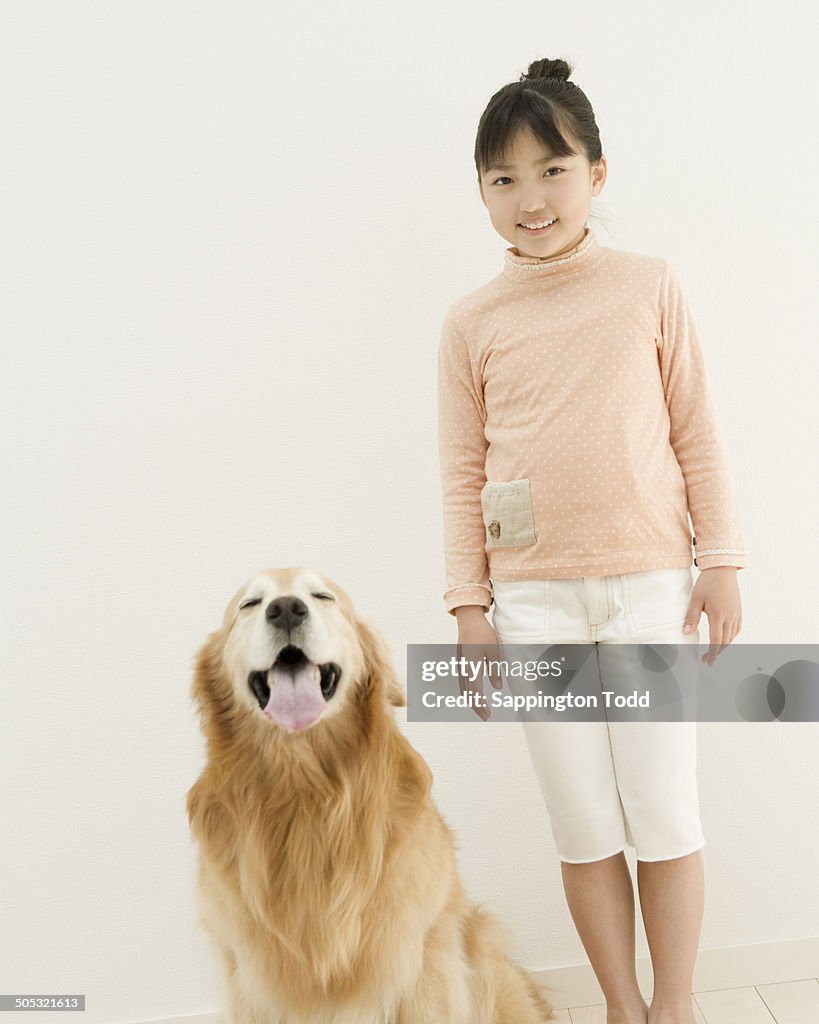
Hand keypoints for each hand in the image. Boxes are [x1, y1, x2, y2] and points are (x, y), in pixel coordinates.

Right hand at [454, 606, 503, 720]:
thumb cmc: (483, 634)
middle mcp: (463, 668)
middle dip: (476, 706)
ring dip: (471, 700)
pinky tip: (471, 694)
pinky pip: (461, 681)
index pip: (476, 691)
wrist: (468, 620)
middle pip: (468, 692)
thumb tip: (497, 687)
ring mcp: (460, 665)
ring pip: (463, 688)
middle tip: (485, 717)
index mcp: (472, 666)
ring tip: (480, 709)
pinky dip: (466, 691)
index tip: (487, 714)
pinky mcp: (460, 661)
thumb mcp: (494, 651)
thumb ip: (494, 670)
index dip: (481, 704)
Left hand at [682, 566, 741, 665]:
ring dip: (724, 645)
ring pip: (732, 636)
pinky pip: (737, 628)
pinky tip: (724, 638)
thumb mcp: (696, 599)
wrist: (722, 569)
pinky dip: (731, 636)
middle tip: (708, 659)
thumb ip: (691, 617)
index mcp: (718, 614)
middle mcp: (730, 616)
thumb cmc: (707, 582)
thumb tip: (686, 633)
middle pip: (726, 641)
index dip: (712, 652)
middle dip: (717, 652)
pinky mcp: (739, 610)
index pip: (717, 640)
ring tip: (714, 650)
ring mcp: (736, 613)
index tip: (708, 661)